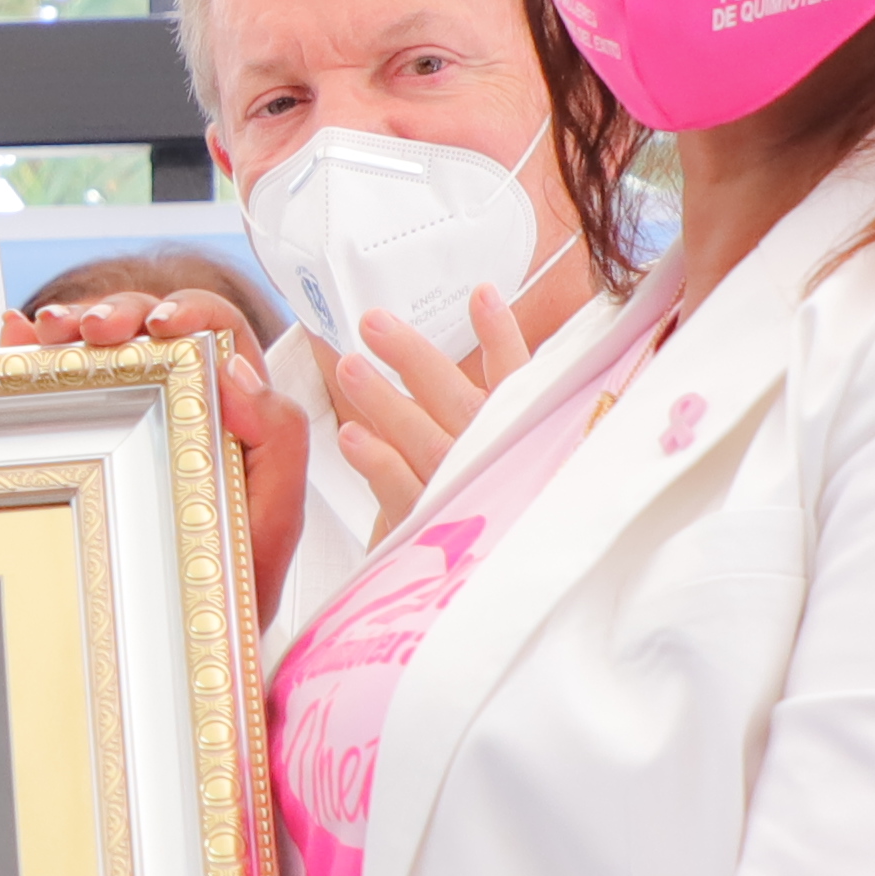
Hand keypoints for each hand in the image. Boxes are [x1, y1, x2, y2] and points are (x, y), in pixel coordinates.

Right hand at [12, 300, 309, 620]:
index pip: (217, 333)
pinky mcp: (68, 439)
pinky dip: (20, 352)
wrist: (178, 655)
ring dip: (70, 325)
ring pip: (95, 349)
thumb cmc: (228, 595)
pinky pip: (43, 385)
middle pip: (148, 328)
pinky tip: (9, 336)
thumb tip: (233, 371)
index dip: (191, 311)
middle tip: (90, 329)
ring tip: (45, 334)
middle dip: (120, 311)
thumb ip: (279, 446)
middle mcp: (174, 408)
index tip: (162, 325)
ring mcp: (118, 422)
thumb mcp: (271, 525)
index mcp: (231, 416)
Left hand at [327, 296, 539, 537]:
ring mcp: (468, 496)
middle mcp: (500, 462)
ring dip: (384, 402)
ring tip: (349, 366)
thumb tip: (481, 329)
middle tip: (373, 323)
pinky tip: (352, 436)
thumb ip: (502, 399)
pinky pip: (405, 494)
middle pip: (460, 403)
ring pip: (426, 442)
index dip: (501, 339)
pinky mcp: (436, 531)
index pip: (519, 383)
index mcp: (525, 437)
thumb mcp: (510, 445)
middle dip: (415, 359)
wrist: (499, 580)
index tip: (481, 295)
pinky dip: (380, 464)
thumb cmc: (494, 500)